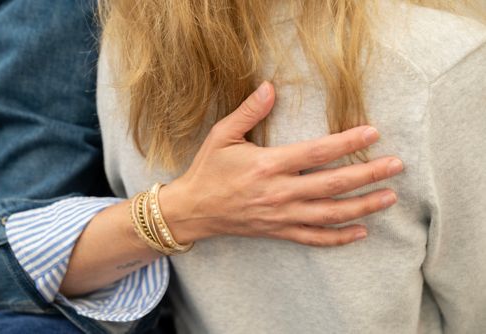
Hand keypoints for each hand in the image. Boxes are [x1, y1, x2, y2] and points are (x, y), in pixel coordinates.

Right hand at [161, 81, 402, 246]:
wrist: (193, 210)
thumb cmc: (208, 170)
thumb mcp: (223, 136)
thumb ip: (249, 112)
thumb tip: (270, 87)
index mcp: (268, 165)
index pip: (317, 152)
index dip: (347, 142)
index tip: (372, 133)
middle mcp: (279, 192)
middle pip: (332, 184)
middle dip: (368, 174)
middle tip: (396, 166)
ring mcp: (281, 215)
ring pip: (330, 214)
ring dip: (362, 206)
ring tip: (389, 197)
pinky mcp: (278, 231)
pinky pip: (314, 238)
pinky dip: (339, 238)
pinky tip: (361, 232)